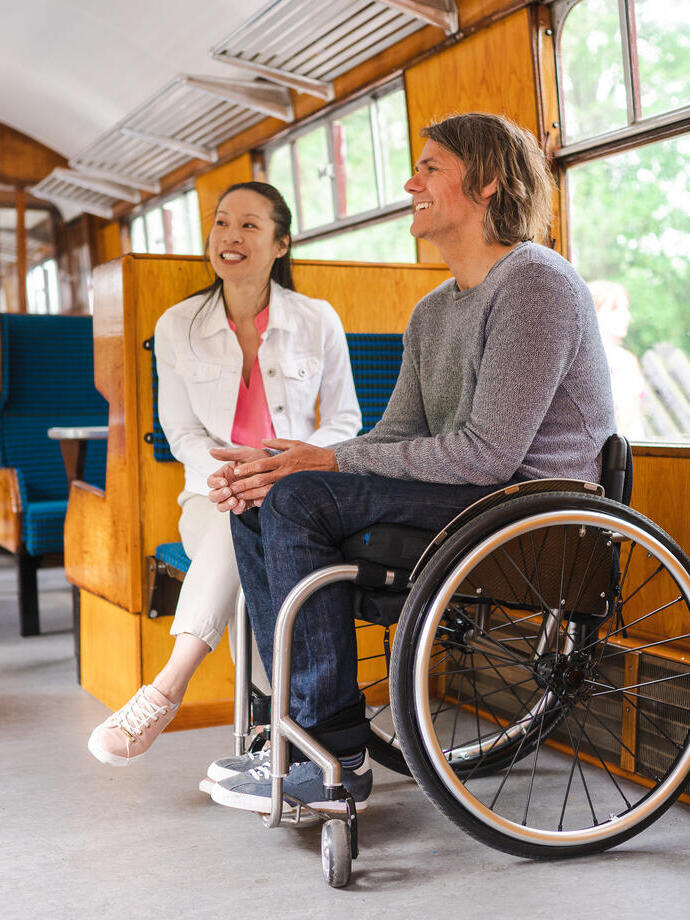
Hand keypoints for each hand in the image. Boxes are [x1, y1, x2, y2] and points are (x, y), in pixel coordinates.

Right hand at [207, 446, 270, 513]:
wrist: (275, 468)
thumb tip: (210, 451)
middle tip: (229, 491)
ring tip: (235, 500)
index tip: (224, 482)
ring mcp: (235, 496)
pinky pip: (238, 510)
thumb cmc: (258, 458)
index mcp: (223, 475)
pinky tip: (245, 503)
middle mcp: (227, 487)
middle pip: (213, 496)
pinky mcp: (245, 504)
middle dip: (219, 495)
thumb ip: (228, 454)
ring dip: (226, 505)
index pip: (211, 482)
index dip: (215, 483)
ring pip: (222, 506)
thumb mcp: (244, 454)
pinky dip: (239, 508)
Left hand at [220, 438, 337, 510]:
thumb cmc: (312, 453)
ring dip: (251, 495)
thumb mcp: (295, 443)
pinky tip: (255, 505)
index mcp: (283, 459)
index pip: (262, 465)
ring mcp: (288, 483)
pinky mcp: (293, 490)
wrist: (331, 466)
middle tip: (231, 488)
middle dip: (244, 485)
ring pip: (266, 491)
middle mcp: (284, 472)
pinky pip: (277, 497)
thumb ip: (277, 442)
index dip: (247, 469)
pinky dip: (265, 501)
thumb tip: (262, 440)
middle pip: (261, 480)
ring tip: (238, 498)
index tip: (236, 471)